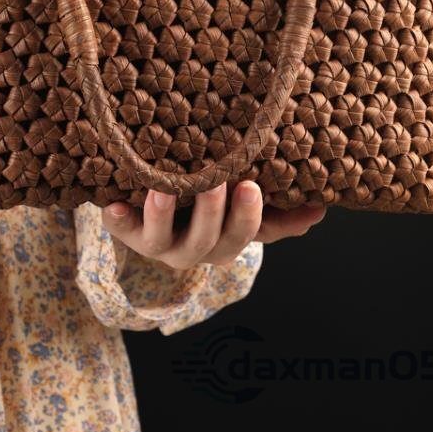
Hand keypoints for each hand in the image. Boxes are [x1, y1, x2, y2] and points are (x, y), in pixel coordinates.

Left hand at [102, 181, 325, 270]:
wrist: (155, 213)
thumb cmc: (208, 209)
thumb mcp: (244, 211)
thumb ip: (278, 214)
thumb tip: (322, 208)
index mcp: (224, 243)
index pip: (243, 236)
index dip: (249, 218)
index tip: (252, 187)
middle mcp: (193, 249)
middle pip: (207, 241)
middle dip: (215, 214)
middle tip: (221, 181)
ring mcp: (159, 243)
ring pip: (162, 240)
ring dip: (162, 215)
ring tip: (162, 190)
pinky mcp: (127, 232)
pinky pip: (120, 231)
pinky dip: (116, 220)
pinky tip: (110, 204)